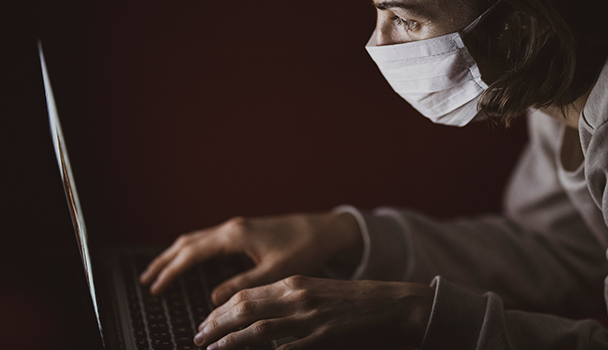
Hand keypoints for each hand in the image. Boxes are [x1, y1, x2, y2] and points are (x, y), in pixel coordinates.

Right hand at [139, 213, 362, 304]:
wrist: (327, 230)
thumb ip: (243, 285)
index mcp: (236, 236)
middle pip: (188, 243)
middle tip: (146, 281)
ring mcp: (238, 227)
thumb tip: (213, 298)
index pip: (192, 253)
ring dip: (176, 254)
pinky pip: (209, 239)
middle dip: (165, 261)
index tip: (155, 288)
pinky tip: (190, 260)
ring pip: (197, 238)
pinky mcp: (245, 231)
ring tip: (160, 271)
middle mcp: (233, 227)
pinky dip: (192, 250)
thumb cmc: (305, 248)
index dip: (171, 271)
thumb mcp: (275, 272)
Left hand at [193, 276, 434, 349]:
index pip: (247, 294)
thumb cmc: (355, 301)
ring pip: (256, 328)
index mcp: (295, 282)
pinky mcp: (319, 337)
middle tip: (198, 337)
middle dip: (215, 324)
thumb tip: (258, 316)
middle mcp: (297, 296)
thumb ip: (289, 301)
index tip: (205, 322)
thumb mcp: (318, 292)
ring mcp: (307, 318)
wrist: (391, 305)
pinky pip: (282, 347)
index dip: (221, 310)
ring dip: (228, 340)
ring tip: (209, 348)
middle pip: (244, 308)